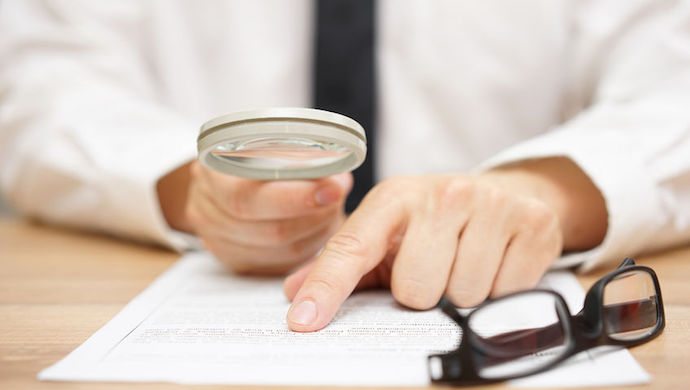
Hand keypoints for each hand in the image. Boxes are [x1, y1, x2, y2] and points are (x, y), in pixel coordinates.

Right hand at [183, 162, 351, 274]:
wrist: (223, 178)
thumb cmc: (253, 155)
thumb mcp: (271, 143)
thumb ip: (300, 157)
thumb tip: (336, 180)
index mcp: (212, 173)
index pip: (248, 196)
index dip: (295, 197)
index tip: (333, 189)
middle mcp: (207, 209)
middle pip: (269, 230)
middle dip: (314, 216)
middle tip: (337, 201)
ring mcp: (218, 240)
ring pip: (281, 250)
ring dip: (316, 232)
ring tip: (331, 211)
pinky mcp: (236, 260)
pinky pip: (280, 264)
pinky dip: (306, 247)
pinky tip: (317, 229)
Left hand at [283, 158, 606, 330]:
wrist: (507, 193)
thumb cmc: (437, 222)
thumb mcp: (388, 233)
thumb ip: (342, 265)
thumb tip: (296, 295)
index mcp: (395, 197)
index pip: (352, 248)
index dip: (326, 288)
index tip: (304, 322)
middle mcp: (442, 195)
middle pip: (416, 291)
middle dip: (422, 293)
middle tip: (434, 269)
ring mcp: (491, 206)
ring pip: (462, 296)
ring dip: (462, 294)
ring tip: (466, 264)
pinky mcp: (532, 224)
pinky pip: (506, 294)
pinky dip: (498, 291)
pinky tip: (496, 264)